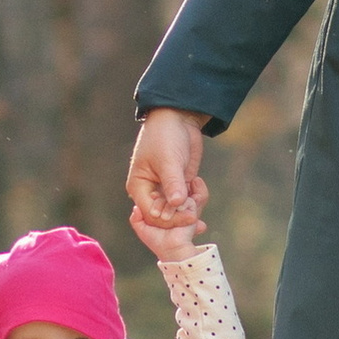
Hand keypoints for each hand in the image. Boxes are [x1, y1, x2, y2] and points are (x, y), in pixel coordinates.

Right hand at [127, 108, 208, 255]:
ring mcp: (165, 189)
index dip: (170, 219)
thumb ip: (173, 182)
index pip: (152, 214)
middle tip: (197, 215)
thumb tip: (177, 204)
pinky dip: (195, 199)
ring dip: (190, 208)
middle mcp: (150, 191)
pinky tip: (200, 187)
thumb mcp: (169, 160)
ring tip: (199, 197)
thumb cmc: (165, 135)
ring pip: (177, 210)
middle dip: (180, 216)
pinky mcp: (179, 185)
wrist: (178, 118)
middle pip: (164, 216)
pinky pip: (187, 200)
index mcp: (139, 186)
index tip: (189, 217)